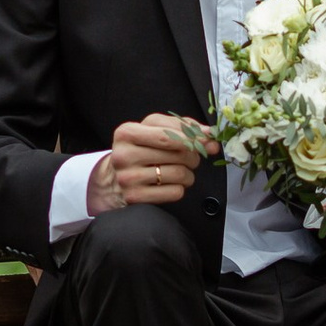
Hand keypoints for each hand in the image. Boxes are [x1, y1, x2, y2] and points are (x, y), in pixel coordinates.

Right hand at [88, 114, 216, 212]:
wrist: (115, 177)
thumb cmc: (140, 149)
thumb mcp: (154, 129)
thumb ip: (184, 128)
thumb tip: (211, 137)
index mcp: (127, 133)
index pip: (167, 136)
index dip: (193, 138)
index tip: (207, 140)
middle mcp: (123, 155)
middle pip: (177, 154)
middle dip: (192, 156)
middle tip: (190, 157)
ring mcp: (128, 178)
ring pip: (179, 174)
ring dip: (188, 173)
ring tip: (181, 171)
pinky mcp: (135, 197)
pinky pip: (175, 192)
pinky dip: (180, 188)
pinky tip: (171, 184)